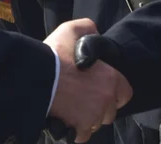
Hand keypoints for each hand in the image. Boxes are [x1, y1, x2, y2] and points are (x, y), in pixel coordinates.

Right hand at [45, 19, 132, 142]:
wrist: (35, 78)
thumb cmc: (54, 55)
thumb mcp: (71, 30)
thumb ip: (87, 28)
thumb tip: (95, 32)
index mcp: (110, 78)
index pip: (125, 93)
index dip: (114, 92)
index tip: (101, 89)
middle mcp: (106, 100)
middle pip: (109, 111)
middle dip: (99, 107)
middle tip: (83, 98)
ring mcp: (92, 116)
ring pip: (95, 124)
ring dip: (87, 119)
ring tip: (72, 108)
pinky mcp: (78, 128)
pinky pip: (81, 136)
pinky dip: (75, 131)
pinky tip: (66, 120)